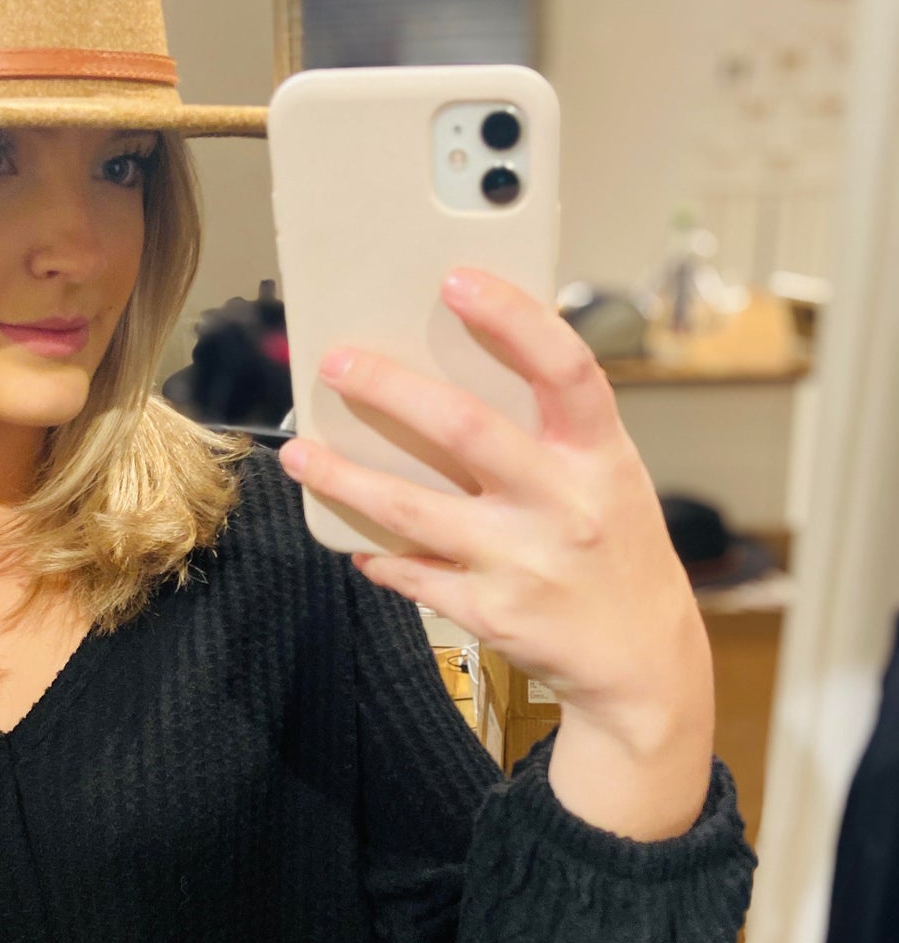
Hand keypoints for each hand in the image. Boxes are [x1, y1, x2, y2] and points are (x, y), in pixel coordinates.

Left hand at [276, 265, 712, 766]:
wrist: (644, 661)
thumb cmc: (615, 549)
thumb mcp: (610, 478)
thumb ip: (552, 430)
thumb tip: (457, 370)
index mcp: (601, 455)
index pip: (565, 368)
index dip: (513, 318)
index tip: (458, 280)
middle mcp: (565, 502)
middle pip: (466, 429)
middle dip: (391, 390)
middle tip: (338, 365)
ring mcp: (526, 560)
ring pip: (412, 509)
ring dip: (345, 480)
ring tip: (299, 456)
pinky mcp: (493, 612)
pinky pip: (413, 574)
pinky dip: (378, 556)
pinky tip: (353, 542)